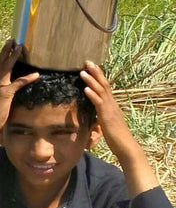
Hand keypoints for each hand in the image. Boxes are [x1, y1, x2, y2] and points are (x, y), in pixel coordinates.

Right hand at [0, 40, 39, 132]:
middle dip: (6, 51)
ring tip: (20, 47)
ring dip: (13, 57)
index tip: (7, 47)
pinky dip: (26, 78)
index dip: (2, 56)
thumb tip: (8, 89)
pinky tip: (35, 74)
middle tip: (12, 40)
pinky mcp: (5, 94)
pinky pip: (18, 84)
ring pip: (6, 68)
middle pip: (0, 63)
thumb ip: (2, 93)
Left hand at [81, 60, 158, 195]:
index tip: (90, 66)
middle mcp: (112, 103)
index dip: (98, 76)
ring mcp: (110, 109)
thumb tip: (91, 112)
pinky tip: (86, 89)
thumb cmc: (115, 136)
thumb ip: (99, 115)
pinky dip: (92, 95)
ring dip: (91, 80)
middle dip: (95, 72)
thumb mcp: (105, 122)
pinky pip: (99, 103)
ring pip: (101, 91)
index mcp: (111, 104)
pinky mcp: (107, 116)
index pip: (104, 87)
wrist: (125, 146)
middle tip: (87, 61)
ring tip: (83, 71)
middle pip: (103, 84)